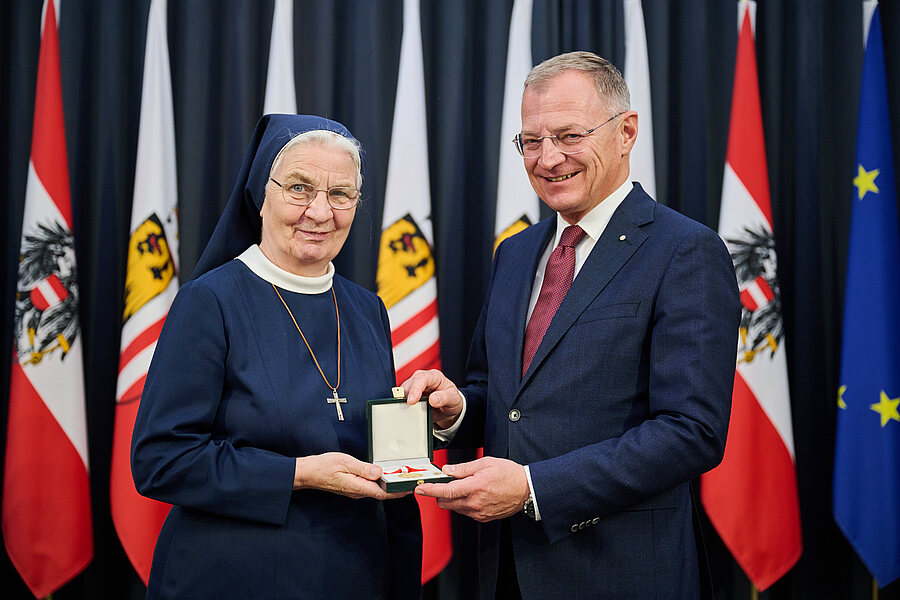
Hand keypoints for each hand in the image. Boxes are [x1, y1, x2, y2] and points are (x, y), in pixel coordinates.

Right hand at [293, 452, 409, 499]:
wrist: (308, 473)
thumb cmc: (324, 467)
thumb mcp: (344, 462)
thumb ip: (362, 468)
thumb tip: (378, 473)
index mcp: (358, 487)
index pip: (383, 493)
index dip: (398, 492)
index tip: (410, 488)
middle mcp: (358, 492)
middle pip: (382, 493)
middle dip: (397, 489)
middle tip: (410, 481)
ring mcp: (355, 490)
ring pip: (376, 490)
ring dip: (389, 486)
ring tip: (401, 478)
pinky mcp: (352, 487)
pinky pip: (370, 487)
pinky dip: (380, 483)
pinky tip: (383, 476)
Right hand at [401, 369, 462, 429]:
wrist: (448, 408)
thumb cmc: (451, 399)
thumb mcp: (454, 399)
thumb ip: (445, 398)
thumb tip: (433, 399)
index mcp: (434, 376)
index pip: (421, 378)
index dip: (415, 389)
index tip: (412, 400)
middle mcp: (422, 379)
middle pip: (408, 384)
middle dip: (405, 396)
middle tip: (407, 407)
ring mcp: (414, 387)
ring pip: (402, 392)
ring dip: (402, 401)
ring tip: (410, 411)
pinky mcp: (409, 395)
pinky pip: (401, 399)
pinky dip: (402, 405)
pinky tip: (407, 411)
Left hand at [414, 457, 529, 521]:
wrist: (526, 490)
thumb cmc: (509, 475)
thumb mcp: (486, 463)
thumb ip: (464, 468)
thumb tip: (448, 470)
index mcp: (475, 487)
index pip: (446, 491)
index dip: (430, 490)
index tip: (420, 489)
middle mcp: (475, 503)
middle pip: (445, 503)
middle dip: (440, 494)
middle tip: (444, 483)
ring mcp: (479, 513)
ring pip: (454, 508)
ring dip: (452, 499)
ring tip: (465, 487)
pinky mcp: (482, 518)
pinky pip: (465, 512)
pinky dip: (462, 504)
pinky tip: (473, 495)